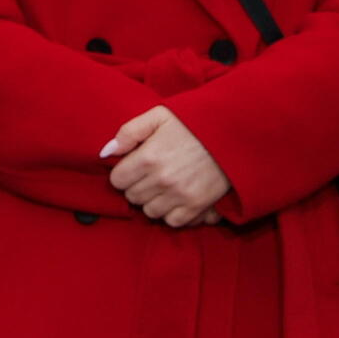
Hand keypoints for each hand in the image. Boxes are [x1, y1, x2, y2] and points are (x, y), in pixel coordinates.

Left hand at [102, 106, 231, 226]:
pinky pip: (173, 221)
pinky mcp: (198, 206)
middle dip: (136, 186)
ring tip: (163, 187)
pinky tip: (175, 199)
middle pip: (132, 197)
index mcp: (148, 157)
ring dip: (152, 201)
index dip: (123, 174)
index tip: (133, 167)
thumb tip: (105, 152)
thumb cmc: (193, 123)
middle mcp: (161, 180)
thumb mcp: (158, 116)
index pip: (117, 181)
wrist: (233, 133)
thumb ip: (128, 132)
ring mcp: (180, 195)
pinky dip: (171, 213)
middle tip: (149, 176)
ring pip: (150, 211)